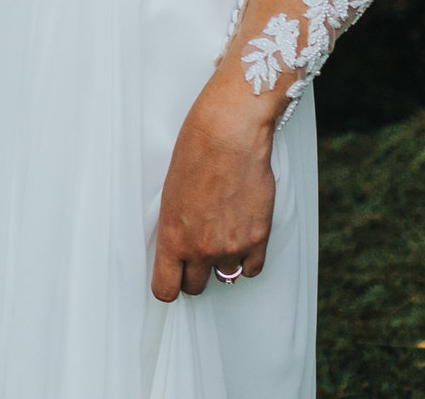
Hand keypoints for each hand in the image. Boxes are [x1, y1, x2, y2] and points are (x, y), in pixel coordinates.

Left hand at [150, 94, 275, 300]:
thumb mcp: (170, 195)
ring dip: (222, 261)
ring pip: (224, 276)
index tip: (172, 280)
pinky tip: (241, 238)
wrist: (229, 136)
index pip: (166, 289)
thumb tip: (181, 249)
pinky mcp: (258, 239)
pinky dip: (247, 258)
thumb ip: (175, 229)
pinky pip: (251, 269)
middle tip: (196, 254)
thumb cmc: (195, 155)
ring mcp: (231, 247)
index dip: (169, 286)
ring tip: (221, 233)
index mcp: (172, 237)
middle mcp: (201, 248)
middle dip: (194, 273)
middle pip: (195, 287)